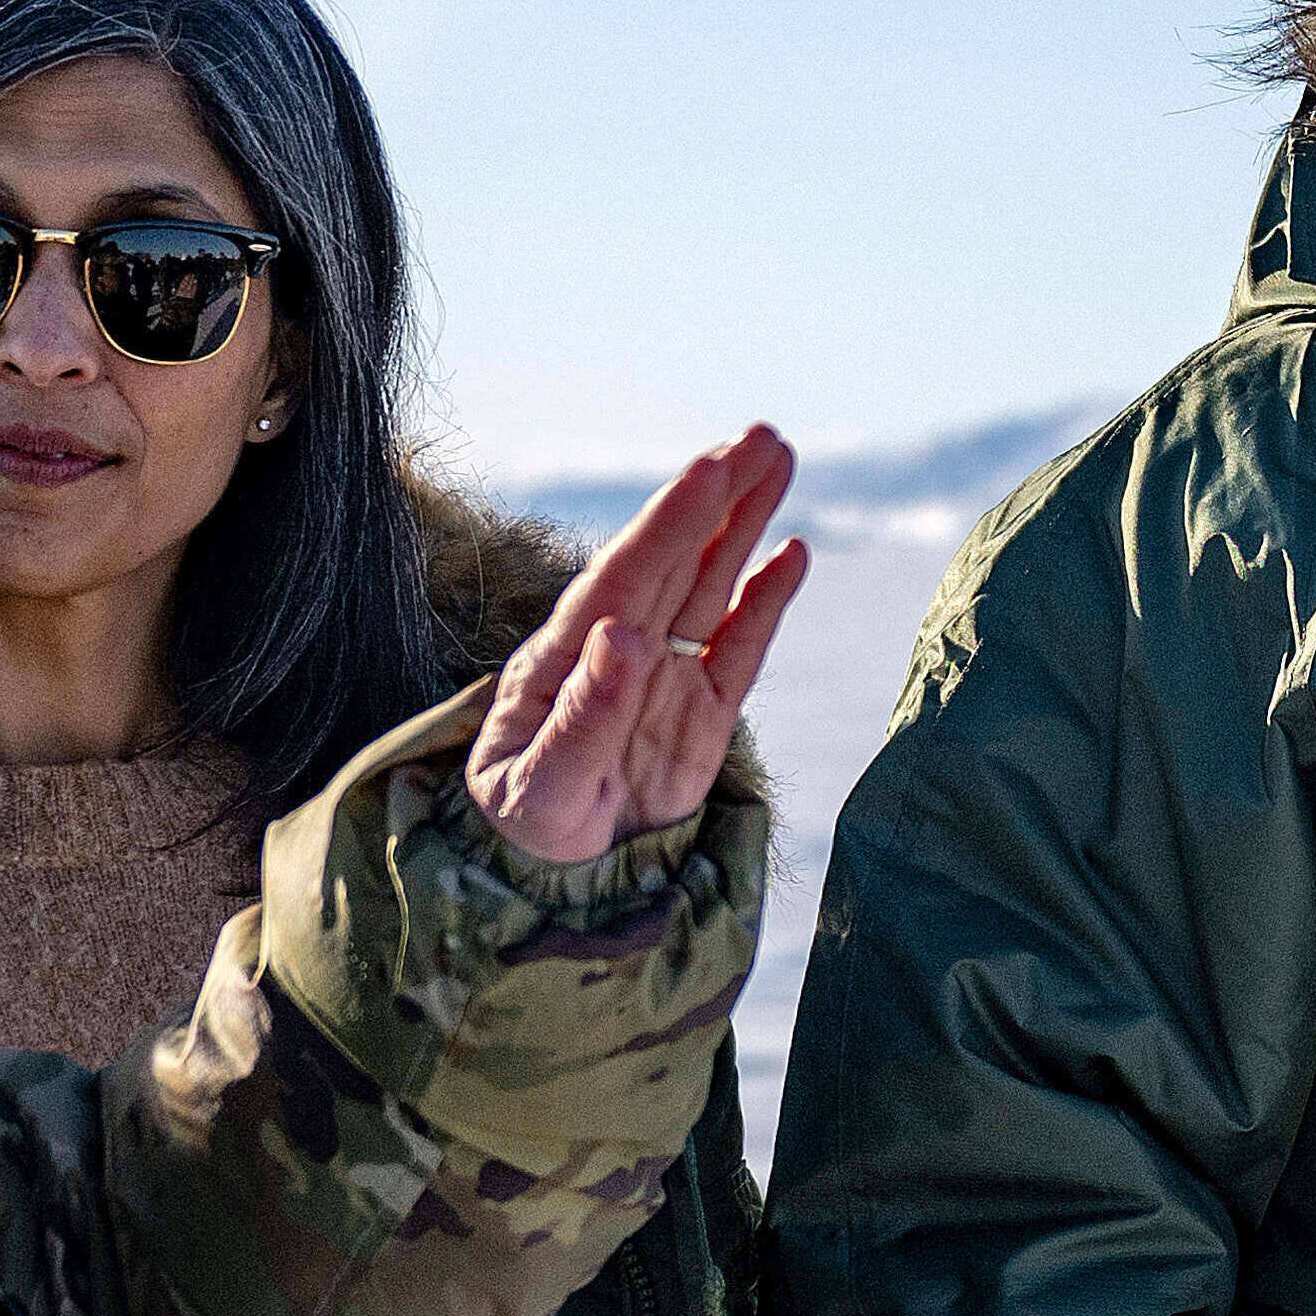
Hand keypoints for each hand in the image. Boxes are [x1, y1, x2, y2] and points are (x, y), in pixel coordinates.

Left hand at [470, 425, 804, 869]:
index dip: (669, 523)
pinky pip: (738, 648)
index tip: (708, 471)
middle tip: (760, 436)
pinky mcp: (700, 714)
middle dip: (715, 496)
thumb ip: (579, 719)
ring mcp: (661, 678)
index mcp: (567, 656)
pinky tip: (791, 554)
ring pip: (710, 585)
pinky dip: (765, 601)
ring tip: (777, 459)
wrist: (547, 879)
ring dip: (743, 523)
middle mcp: (617, 650)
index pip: (627, 575)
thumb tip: (623, 637)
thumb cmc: (525, 829)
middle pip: (675, 559)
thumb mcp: (536, 788)